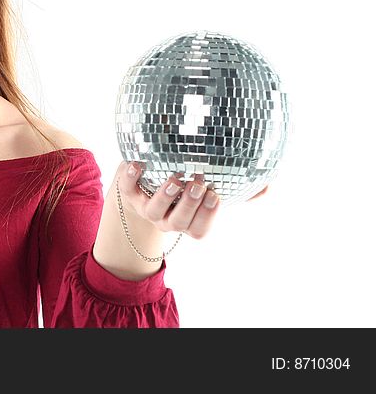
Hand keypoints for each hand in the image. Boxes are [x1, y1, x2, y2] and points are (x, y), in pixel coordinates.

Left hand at [117, 161, 268, 239]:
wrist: (143, 187)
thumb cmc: (184, 191)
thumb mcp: (208, 193)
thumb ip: (238, 191)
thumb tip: (268, 185)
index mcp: (189, 223)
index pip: (200, 230)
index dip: (208, 216)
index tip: (216, 194)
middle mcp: (167, 220)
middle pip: (179, 223)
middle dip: (189, 205)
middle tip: (198, 183)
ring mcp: (146, 209)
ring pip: (154, 212)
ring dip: (165, 195)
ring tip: (174, 178)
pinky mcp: (128, 194)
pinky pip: (126, 189)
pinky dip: (130, 177)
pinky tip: (137, 163)